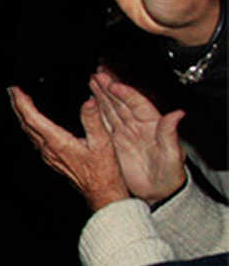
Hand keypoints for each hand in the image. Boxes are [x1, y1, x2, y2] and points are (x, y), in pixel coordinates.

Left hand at [8, 86, 129, 210]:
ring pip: (29, 131)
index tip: (14, 90)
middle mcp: (48, 148)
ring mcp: (48, 155)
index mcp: (57, 142)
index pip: (33, 118)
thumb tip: (88, 101)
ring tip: (19, 100)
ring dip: (22, 114)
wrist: (101, 192)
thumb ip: (93, 120)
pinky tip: (33, 121)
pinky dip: (30, 124)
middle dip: (17, 105)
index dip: (21, 103)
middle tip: (12, 90)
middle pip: (26, 123)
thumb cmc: (104, 171)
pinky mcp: (52, 158)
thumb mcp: (103, 143)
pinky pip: (35, 138)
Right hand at [89, 69, 186, 203]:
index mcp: (152, 125)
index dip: (126, 93)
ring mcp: (124, 133)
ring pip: (111, 109)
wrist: (158, 191)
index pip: (137, 104)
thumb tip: (177, 114)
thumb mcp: (173, 155)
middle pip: (121, 102)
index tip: (114, 85)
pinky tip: (88, 103)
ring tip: (91, 81)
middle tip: (98, 74)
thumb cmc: (169, 174)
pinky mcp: (114, 143)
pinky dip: (95, 112)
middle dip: (109, 87)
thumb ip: (170, 134)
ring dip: (101, 95)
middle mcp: (137, 125)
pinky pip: (103, 124)